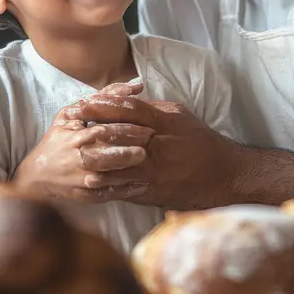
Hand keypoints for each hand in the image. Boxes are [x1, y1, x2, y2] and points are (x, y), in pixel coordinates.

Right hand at [13, 81, 153, 202]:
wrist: (38, 173)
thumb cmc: (58, 138)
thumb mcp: (71, 112)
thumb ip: (105, 96)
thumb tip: (137, 85)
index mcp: (74, 137)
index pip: (101, 131)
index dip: (125, 130)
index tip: (147, 128)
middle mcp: (76, 159)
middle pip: (104, 156)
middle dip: (127, 151)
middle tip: (149, 145)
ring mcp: (80, 179)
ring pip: (105, 178)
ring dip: (128, 172)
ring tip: (147, 163)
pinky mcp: (84, 196)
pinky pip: (106, 195)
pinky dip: (124, 191)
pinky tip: (142, 185)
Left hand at [59, 95, 239, 209]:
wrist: (225, 177)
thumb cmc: (202, 142)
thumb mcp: (181, 117)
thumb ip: (154, 110)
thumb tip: (128, 102)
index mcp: (165, 123)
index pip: (130, 110)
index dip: (104, 105)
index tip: (84, 101)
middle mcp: (158, 146)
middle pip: (119, 135)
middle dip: (92, 129)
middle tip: (69, 125)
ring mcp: (154, 171)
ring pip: (118, 163)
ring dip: (94, 159)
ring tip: (73, 154)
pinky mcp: (152, 192)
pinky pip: (125, 189)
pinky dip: (106, 186)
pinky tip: (89, 183)